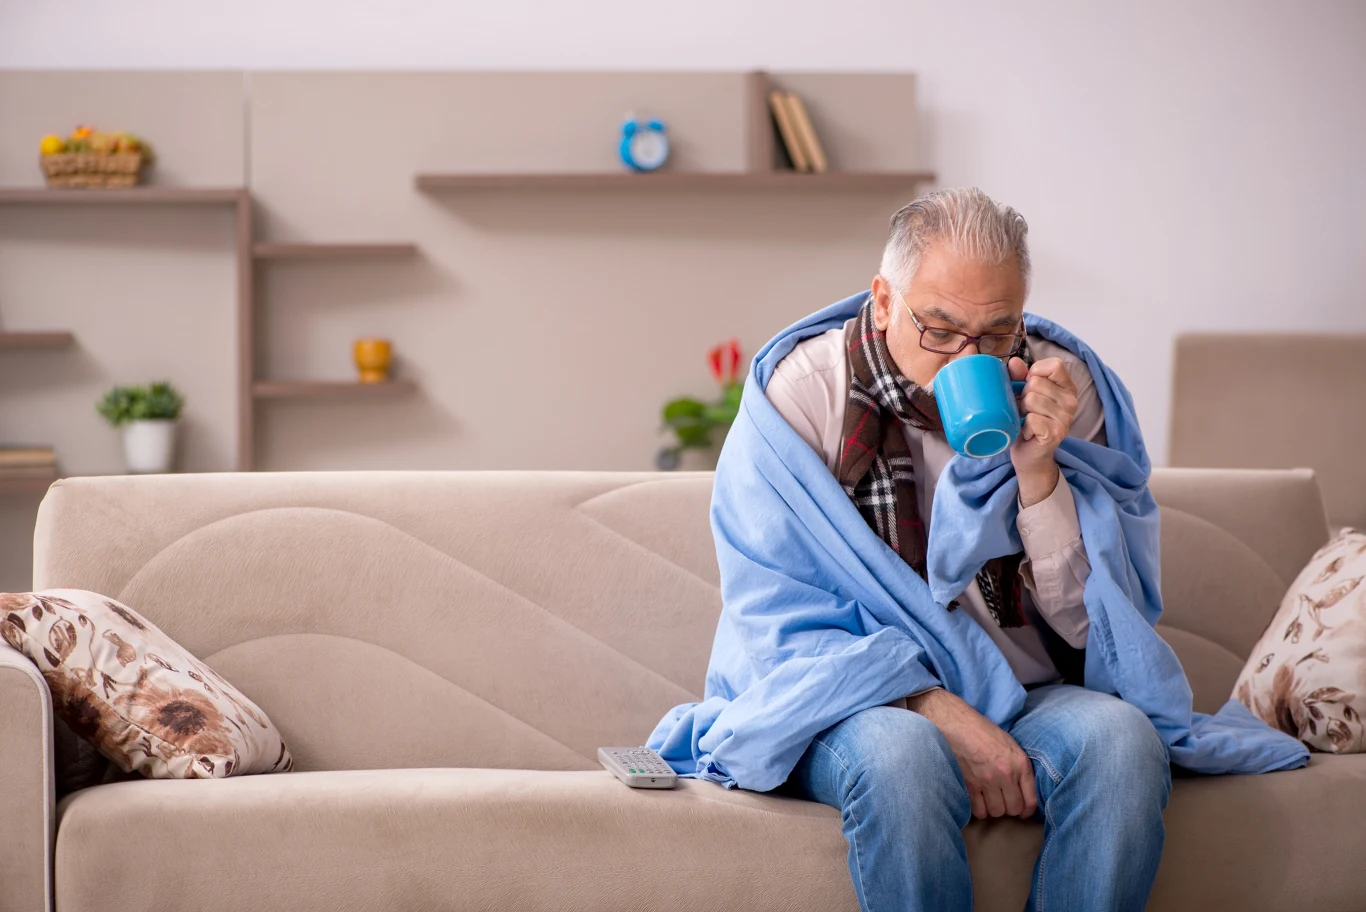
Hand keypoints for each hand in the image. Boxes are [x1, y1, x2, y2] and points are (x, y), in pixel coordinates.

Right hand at [906, 688, 1037, 819]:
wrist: (958, 724)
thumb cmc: (984, 732)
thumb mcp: (1010, 745)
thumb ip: (1019, 768)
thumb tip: (1022, 790)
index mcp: (1020, 764)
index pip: (1030, 800)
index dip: (1026, 811)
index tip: (1022, 812)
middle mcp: (1006, 775)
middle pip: (1013, 809)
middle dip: (1009, 808)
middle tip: (1003, 801)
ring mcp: (987, 781)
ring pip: (996, 812)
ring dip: (994, 808)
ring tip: (990, 799)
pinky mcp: (969, 785)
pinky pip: (979, 810)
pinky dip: (979, 808)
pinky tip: (978, 800)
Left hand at [1007, 356, 1077, 506]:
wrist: (1028, 455)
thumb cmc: (1025, 422)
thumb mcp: (1022, 395)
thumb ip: (1019, 376)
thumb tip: (1014, 362)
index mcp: (1067, 387)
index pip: (1055, 365)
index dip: (1035, 373)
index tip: (1029, 387)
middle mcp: (1071, 401)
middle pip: (1036, 383)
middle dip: (1023, 396)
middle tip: (1026, 411)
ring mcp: (1065, 418)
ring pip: (1031, 400)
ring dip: (1021, 412)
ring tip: (1026, 421)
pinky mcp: (1056, 433)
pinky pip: (1031, 418)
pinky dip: (1023, 426)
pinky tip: (1028, 433)